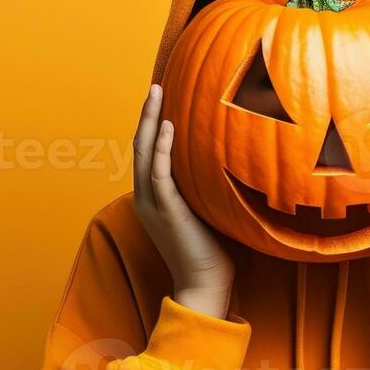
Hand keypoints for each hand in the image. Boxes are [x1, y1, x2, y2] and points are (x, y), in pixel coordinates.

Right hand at [132, 84, 234, 318]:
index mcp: (153, 196)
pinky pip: (158, 173)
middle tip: (155, 84)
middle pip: (139, 145)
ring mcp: (153, 203)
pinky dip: (160, 148)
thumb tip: (229, 161)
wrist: (204, 285)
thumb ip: (207, 186)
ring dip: (148, 120)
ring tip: (156, 92)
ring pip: (143, 152)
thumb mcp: (207, 209)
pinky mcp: (165, 209)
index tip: (161, 99)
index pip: (147, 152)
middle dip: (146, 113)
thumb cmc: (212, 251)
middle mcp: (146, 196)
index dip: (150, 124)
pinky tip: (166, 126)